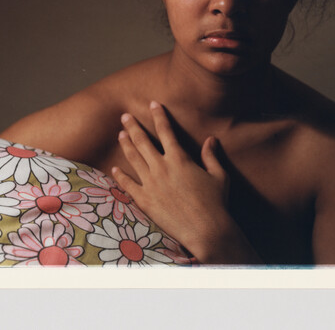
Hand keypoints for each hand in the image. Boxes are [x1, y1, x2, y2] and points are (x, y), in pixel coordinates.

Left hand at [112, 101, 256, 263]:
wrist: (206, 230)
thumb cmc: (216, 203)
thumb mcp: (219, 176)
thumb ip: (212, 156)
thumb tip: (211, 139)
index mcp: (179, 158)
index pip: (166, 131)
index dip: (159, 115)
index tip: (153, 104)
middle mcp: (162, 167)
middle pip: (142, 141)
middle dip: (133, 126)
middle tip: (125, 115)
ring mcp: (151, 183)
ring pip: (133, 158)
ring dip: (126, 144)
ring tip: (120, 134)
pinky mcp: (144, 200)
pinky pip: (128, 185)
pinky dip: (120, 175)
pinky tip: (115, 168)